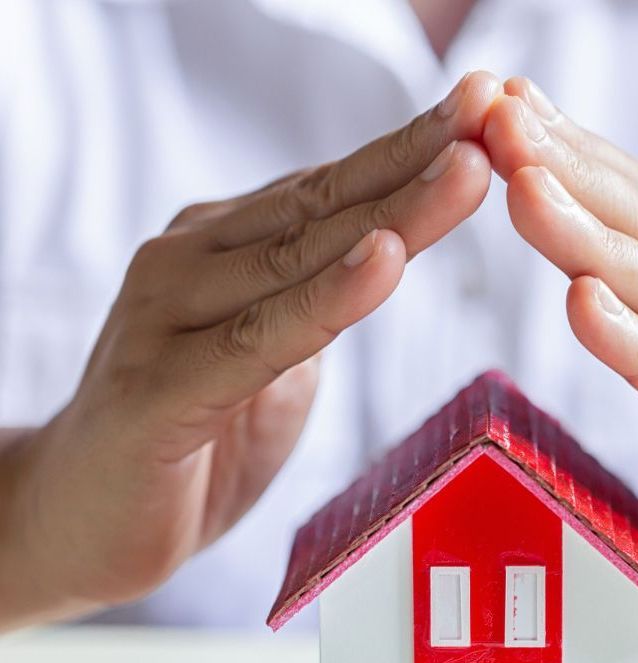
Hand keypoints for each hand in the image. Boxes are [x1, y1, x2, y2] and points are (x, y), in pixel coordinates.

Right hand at [0, 71, 500, 627]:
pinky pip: (257, 341)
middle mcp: (191, 263)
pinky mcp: (159, 390)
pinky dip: (325, 302)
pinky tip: (383, 262)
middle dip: (420, 157)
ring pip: (299, 260)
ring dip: (393, 212)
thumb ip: (307, 308)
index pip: (332, 192)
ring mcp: (168, 318)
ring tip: (467, 169)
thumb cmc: (185, 440)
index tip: (492, 108)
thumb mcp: (266, 362)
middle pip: (324, 206)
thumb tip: (372, 265)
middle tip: (498, 108)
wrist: (79, 519)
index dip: (414, 150)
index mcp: (223, 252)